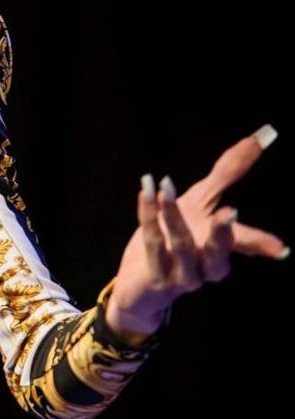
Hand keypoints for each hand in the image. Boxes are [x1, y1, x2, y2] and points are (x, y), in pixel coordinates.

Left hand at [107, 126, 286, 335]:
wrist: (137, 283)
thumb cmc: (175, 238)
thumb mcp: (201, 201)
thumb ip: (229, 172)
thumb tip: (263, 135)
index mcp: (221, 250)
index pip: (245, 244)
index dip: (262, 243)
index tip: (281, 249)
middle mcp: (205, 266)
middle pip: (218, 254)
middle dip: (223, 234)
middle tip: (228, 212)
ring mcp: (179, 274)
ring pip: (181, 245)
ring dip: (173, 215)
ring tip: (166, 186)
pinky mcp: (153, 275)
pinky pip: (152, 242)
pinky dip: (148, 216)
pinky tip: (146, 192)